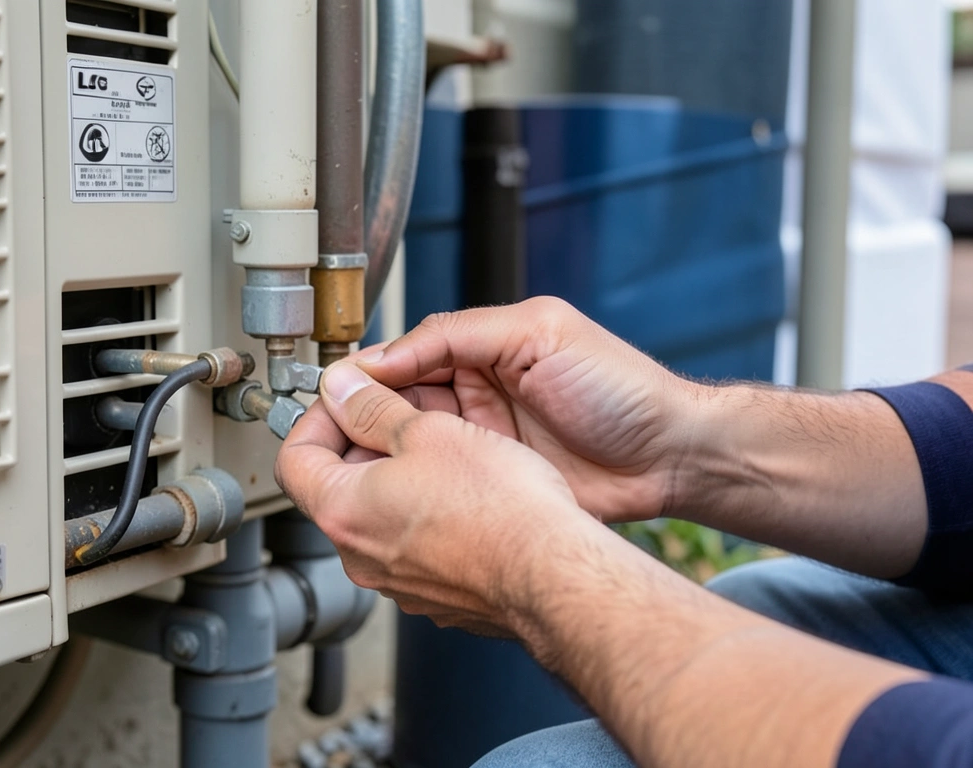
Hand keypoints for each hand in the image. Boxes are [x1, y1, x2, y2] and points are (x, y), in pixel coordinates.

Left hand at [275, 361, 597, 636]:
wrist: (553, 574)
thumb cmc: (499, 507)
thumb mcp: (428, 431)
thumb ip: (372, 407)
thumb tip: (339, 387)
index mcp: (343, 512)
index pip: (294, 457)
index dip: (317, 417)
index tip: (347, 398)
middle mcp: (360, 556)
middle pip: (338, 486)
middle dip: (367, 442)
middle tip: (404, 413)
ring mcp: (398, 581)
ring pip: (381, 515)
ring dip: (402, 476)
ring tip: (444, 448)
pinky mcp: (435, 594)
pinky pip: (417, 544)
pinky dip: (430, 513)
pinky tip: (468, 493)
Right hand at [352, 297, 705, 522]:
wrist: (670, 457)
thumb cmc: (621, 388)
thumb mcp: (536, 333)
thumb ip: (457, 334)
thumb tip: (386, 352)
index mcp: (478, 349)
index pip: (402, 357)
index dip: (364, 375)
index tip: (330, 393)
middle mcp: (473, 394)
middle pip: (395, 403)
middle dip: (360, 417)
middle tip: (328, 436)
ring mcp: (481, 441)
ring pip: (410, 445)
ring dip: (380, 454)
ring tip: (349, 468)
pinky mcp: (492, 482)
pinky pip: (440, 482)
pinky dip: (412, 487)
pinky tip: (391, 494)